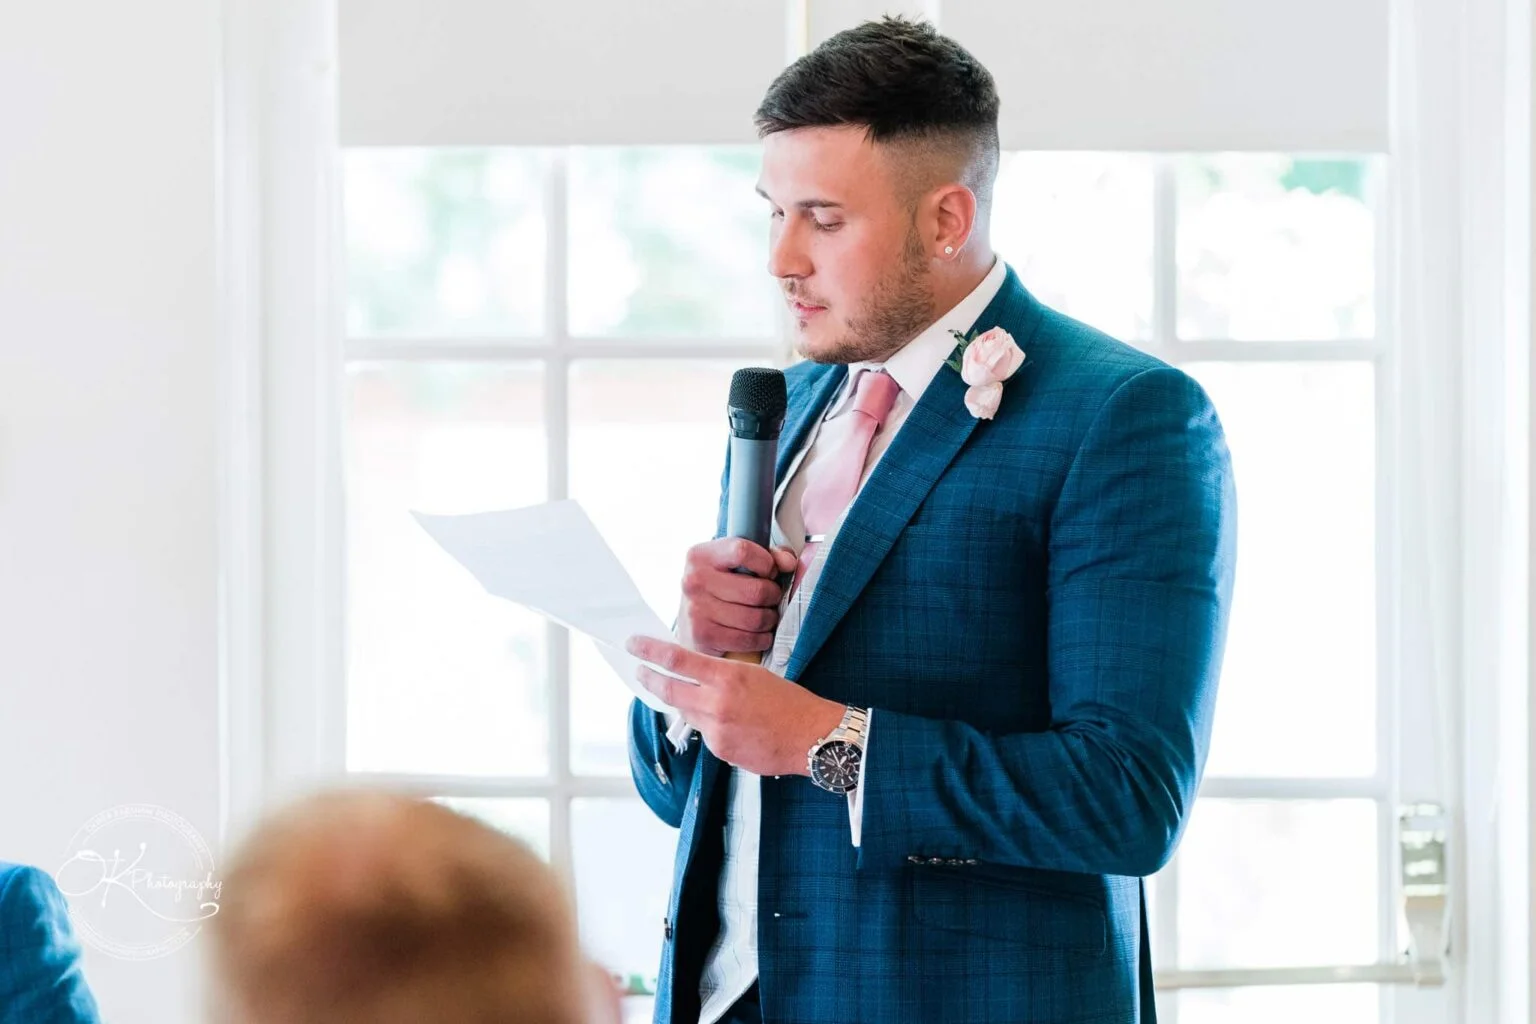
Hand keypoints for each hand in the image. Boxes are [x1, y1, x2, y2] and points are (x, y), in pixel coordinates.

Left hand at [627, 636, 844, 776]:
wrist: (812, 737)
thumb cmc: (790, 702)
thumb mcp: (755, 675)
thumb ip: (720, 677)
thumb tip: (693, 677)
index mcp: (728, 677)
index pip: (677, 660)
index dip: (650, 651)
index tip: (634, 644)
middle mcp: (717, 703)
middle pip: (669, 689)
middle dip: (649, 679)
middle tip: (639, 672)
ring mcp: (716, 729)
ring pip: (686, 712)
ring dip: (685, 703)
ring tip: (698, 698)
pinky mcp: (720, 750)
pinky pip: (705, 733)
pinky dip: (709, 725)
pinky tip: (732, 723)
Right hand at [676, 538, 798, 656]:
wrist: (690, 622)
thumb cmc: (720, 588)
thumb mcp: (737, 564)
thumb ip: (768, 556)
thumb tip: (789, 563)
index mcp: (701, 556)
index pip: (742, 551)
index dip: (766, 563)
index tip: (769, 571)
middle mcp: (694, 580)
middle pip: (756, 590)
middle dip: (773, 596)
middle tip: (771, 597)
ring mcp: (696, 610)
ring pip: (755, 618)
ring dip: (769, 619)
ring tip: (766, 616)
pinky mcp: (703, 636)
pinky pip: (748, 639)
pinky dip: (761, 639)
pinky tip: (759, 633)